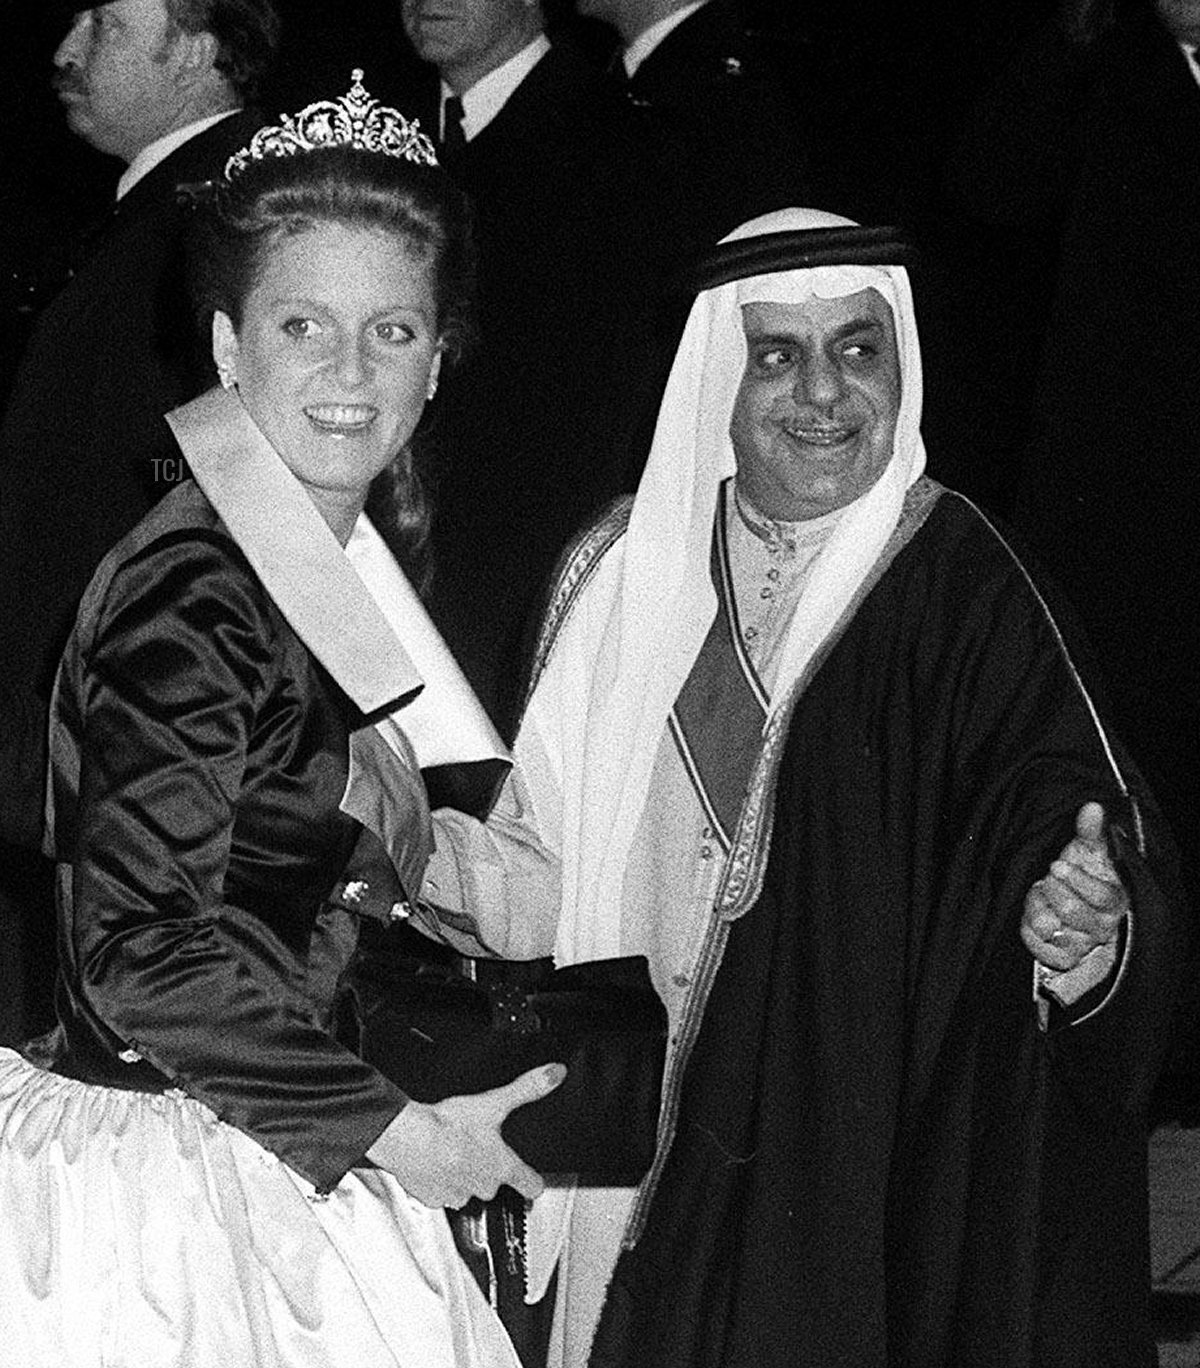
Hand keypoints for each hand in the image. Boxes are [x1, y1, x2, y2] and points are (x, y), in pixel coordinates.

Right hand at [366, 1062, 565, 1207]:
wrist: (409, 1138)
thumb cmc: (448, 1125)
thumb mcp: (494, 1102)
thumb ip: (527, 1088)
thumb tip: (555, 1075)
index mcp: (501, 1166)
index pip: (531, 1185)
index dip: (533, 1182)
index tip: (533, 1181)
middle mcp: (483, 1187)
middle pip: (494, 1184)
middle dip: (486, 1168)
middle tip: (475, 1147)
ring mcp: (458, 1196)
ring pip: (466, 1189)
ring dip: (462, 1174)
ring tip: (452, 1151)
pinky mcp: (433, 1199)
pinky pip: (441, 1193)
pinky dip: (438, 1180)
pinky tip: (434, 1161)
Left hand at [1021, 802, 1128, 971]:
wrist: (1068, 904)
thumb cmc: (1081, 872)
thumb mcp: (1087, 850)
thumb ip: (1091, 830)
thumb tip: (1092, 807)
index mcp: (1116, 901)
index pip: (1102, 896)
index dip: (1076, 879)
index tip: (1056, 864)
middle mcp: (1103, 927)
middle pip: (1070, 910)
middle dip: (1049, 888)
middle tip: (1046, 878)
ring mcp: (1082, 944)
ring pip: (1049, 927)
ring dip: (1035, 905)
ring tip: (1038, 893)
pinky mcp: (1061, 958)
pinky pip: (1038, 947)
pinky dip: (1027, 927)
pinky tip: (1031, 915)